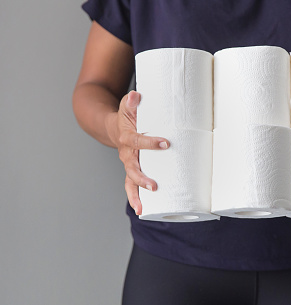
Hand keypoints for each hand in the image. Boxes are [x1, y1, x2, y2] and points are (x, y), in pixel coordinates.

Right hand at [107, 90, 169, 214]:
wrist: (112, 127)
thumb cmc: (126, 117)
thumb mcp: (127, 107)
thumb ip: (132, 102)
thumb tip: (136, 95)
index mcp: (126, 137)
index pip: (137, 140)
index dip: (150, 143)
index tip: (165, 144)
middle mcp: (126, 154)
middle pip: (132, 168)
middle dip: (142, 178)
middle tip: (154, 185)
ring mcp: (128, 164)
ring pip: (129, 181)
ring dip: (135, 194)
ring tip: (143, 207)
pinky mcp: (131, 170)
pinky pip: (131, 186)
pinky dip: (134, 198)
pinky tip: (142, 210)